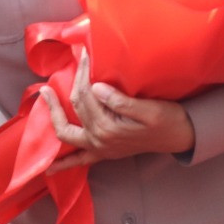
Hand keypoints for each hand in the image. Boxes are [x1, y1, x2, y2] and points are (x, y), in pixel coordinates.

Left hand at [42, 51, 194, 172]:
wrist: (179, 137)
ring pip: (67, 132)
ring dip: (53, 115)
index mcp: (108, 127)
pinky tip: (49, 169)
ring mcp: (99, 149)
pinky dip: (63, 164)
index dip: (83, 73)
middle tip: (75, 62)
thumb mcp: (148, 108)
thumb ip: (120, 101)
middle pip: (76, 107)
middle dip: (73, 83)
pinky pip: (79, 161)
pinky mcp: (104, 153)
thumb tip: (96, 87)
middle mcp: (99, 140)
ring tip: (45, 95)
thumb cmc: (167, 119)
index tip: (85, 53)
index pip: (87, 95)